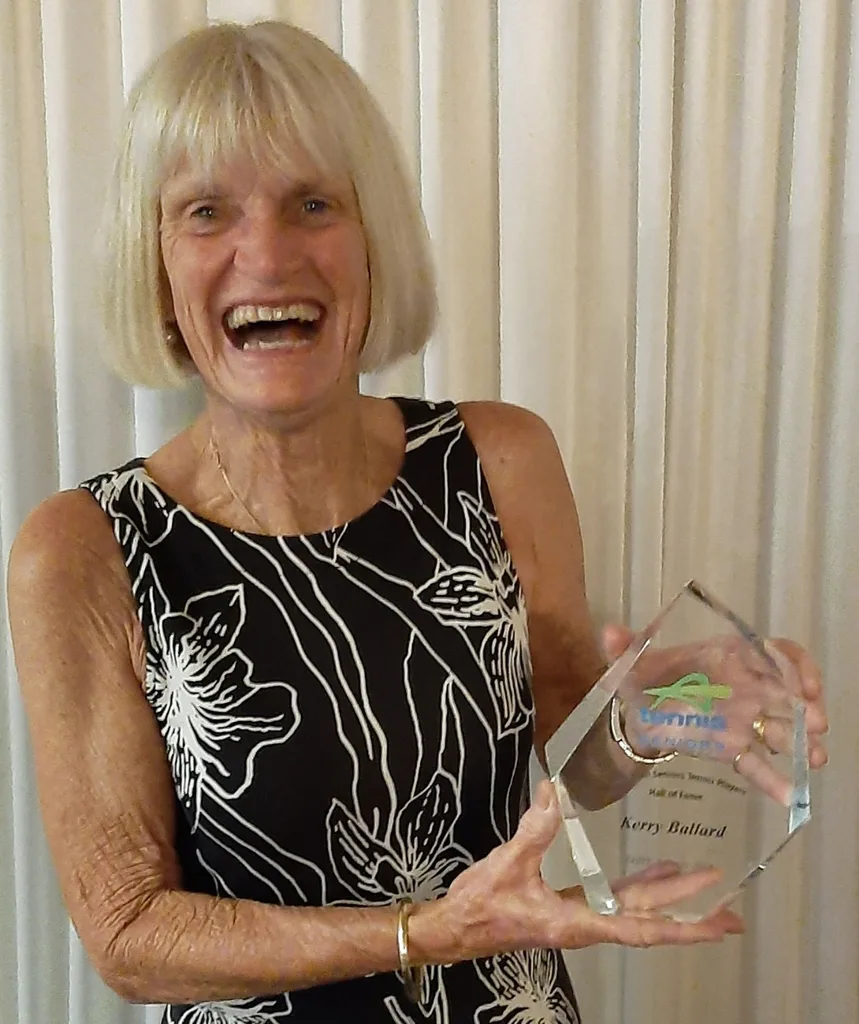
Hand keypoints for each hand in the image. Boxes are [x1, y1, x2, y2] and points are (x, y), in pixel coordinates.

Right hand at [416, 781, 743, 963]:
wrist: (454, 929)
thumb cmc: (481, 904)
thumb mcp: (507, 864)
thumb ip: (534, 829)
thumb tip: (554, 790)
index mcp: (577, 922)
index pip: (642, 929)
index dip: (683, 926)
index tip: (720, 927)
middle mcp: (586, 925)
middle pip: (648, 919)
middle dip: (690, 912)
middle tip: (732, 907)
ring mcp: (579, 916)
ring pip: (634, 909)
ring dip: (668, 898)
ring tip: (703, 884)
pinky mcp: (568, 907)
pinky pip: (615, 899)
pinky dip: (639, 885)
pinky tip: (653, 869)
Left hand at [602, 624, 828, 803]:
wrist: (635, 715)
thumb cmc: (642, 680)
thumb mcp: (631, 663)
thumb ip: (623, 648)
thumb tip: (607, 633)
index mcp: (726, 657)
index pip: (772, 652)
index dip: (794, 664)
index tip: (806, 683)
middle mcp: (743, 686)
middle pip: (786, 692)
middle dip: (807, 707)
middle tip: (816, 723)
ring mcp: (741, 719)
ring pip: (779, 728)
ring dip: (802, 743)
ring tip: (816, 759)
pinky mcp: (732, 748)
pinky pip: (756, 763)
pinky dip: (772, 780)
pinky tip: (789, 796)